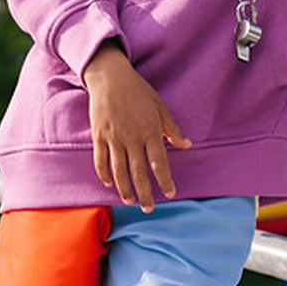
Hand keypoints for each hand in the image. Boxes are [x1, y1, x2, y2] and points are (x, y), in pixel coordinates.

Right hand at [83, 40, 190, 211]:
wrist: (110, 77)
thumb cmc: (137, 90)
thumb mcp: (159, 106)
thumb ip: (172, 128)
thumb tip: (187, 145)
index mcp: (150, 130)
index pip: (159, 162)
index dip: (164, 180)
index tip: (170, 193)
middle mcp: (132, 137)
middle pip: (138, 172)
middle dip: (145, 193)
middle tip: (149, 208)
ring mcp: (113, 138)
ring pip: (119, 171)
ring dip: (125, 188)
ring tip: (130, 201)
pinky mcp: (99, 136)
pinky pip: (101, 160)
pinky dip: (105, 174)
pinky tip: (110, 183)